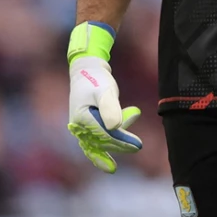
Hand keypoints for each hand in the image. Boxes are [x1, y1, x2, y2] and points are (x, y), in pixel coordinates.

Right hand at [67, 56, 141, 172]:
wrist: (87, 71)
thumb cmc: (96, 79)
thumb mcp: (105, 90)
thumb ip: (110, 107)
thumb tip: (115, 126)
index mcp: (81, 119)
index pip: (103, 135)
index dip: (120, 141)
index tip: (136, 146)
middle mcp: (79, 127)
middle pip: (102, 142)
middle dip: (120, 144)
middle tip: (138, 146)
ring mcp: (83, 128)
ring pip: (100, 144)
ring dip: (117, 142)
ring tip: (135, 143)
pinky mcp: (89, 127)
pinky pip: (99, 141)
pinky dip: (112, 141)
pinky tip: (126, 139)